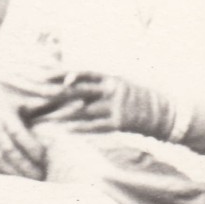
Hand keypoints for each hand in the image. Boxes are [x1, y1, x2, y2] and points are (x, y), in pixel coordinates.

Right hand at [0, 65, 47, 179]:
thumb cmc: (4, 99)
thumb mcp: (22, 101)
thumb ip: (45, 107)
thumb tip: (78, 104)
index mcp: (4, 114)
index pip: (18, 134)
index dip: (32, 148)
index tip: (43, 157)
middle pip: (10, 151)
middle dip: (26, 166)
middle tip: (41, 177)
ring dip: (15, 173)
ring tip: (30, 182)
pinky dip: (2, 173)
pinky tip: (14, 181)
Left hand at [54, 70, 184, 142]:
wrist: (165, 113)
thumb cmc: (137, 98)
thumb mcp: (119, 84)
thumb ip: (99, 84)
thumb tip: (74, 82)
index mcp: (110, 78)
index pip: (84, 72)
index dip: (65, 73)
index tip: (46, 74)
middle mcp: (111, 90)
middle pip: (80, 91)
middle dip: (59, 94)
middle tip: (39, 97)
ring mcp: (116, 106)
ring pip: (84, 111)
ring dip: (65, 115)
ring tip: (47, 119)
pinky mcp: (120, 122)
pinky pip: (96, 126)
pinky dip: (80, 128)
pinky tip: (66, 131)